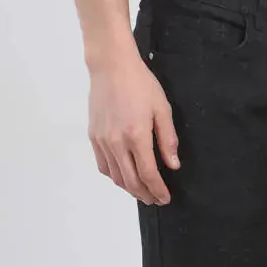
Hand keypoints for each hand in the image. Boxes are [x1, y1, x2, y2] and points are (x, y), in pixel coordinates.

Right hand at [88, 50, 179, 203]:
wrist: (111, 67)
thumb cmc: (140, 83)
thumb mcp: (162, 109)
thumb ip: (167, 139)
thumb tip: (172, 165)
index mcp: (137, 136)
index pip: (148, 174)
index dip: (158, 189)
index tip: (165, 198)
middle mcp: (117, 142)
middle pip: (130, 181)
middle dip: (144, 194)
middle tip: (155, 200)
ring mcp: (103, 141)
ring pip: (115, 176)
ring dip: (129, 188)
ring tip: (141, 191)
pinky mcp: (93, 136)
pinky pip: (103, 165)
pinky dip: (113, 176)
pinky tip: (123, 176)